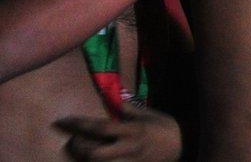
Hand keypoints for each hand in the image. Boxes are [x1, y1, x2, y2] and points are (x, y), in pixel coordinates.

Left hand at [55, 105, 181, 160]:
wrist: (184, 146)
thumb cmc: (165, 128)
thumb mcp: (149, 114)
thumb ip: (130, 108)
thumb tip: (115, 97)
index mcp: (132, 131)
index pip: (100, 127)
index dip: (79, 124)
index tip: (62, 120)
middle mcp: (127, 149)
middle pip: (93, 154)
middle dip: (79, 148)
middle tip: (74, 140)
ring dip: (86, 159)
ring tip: (83, 150)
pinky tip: (96, 158)